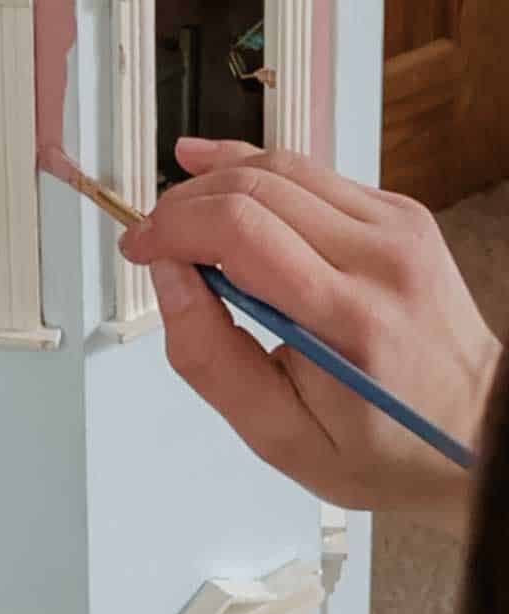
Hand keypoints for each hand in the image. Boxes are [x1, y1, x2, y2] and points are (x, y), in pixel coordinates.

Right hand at [119, 139, 501, 534]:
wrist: (475, 432)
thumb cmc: (386, 446)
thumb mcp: (281, 437)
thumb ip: (209, 358)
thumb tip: (169, 277)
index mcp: (350, 318)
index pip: (242, 231)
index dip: (172, 227)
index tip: (139, 247)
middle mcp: (381, 259)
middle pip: (255, 187)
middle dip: (184, 202)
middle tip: (151, 236)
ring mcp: (397, 227)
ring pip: (282, 166)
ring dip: (216, 177)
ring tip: (176, 204)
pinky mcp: (400, 213)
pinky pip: (313, 173)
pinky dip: (258, 174)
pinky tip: (225, 184)